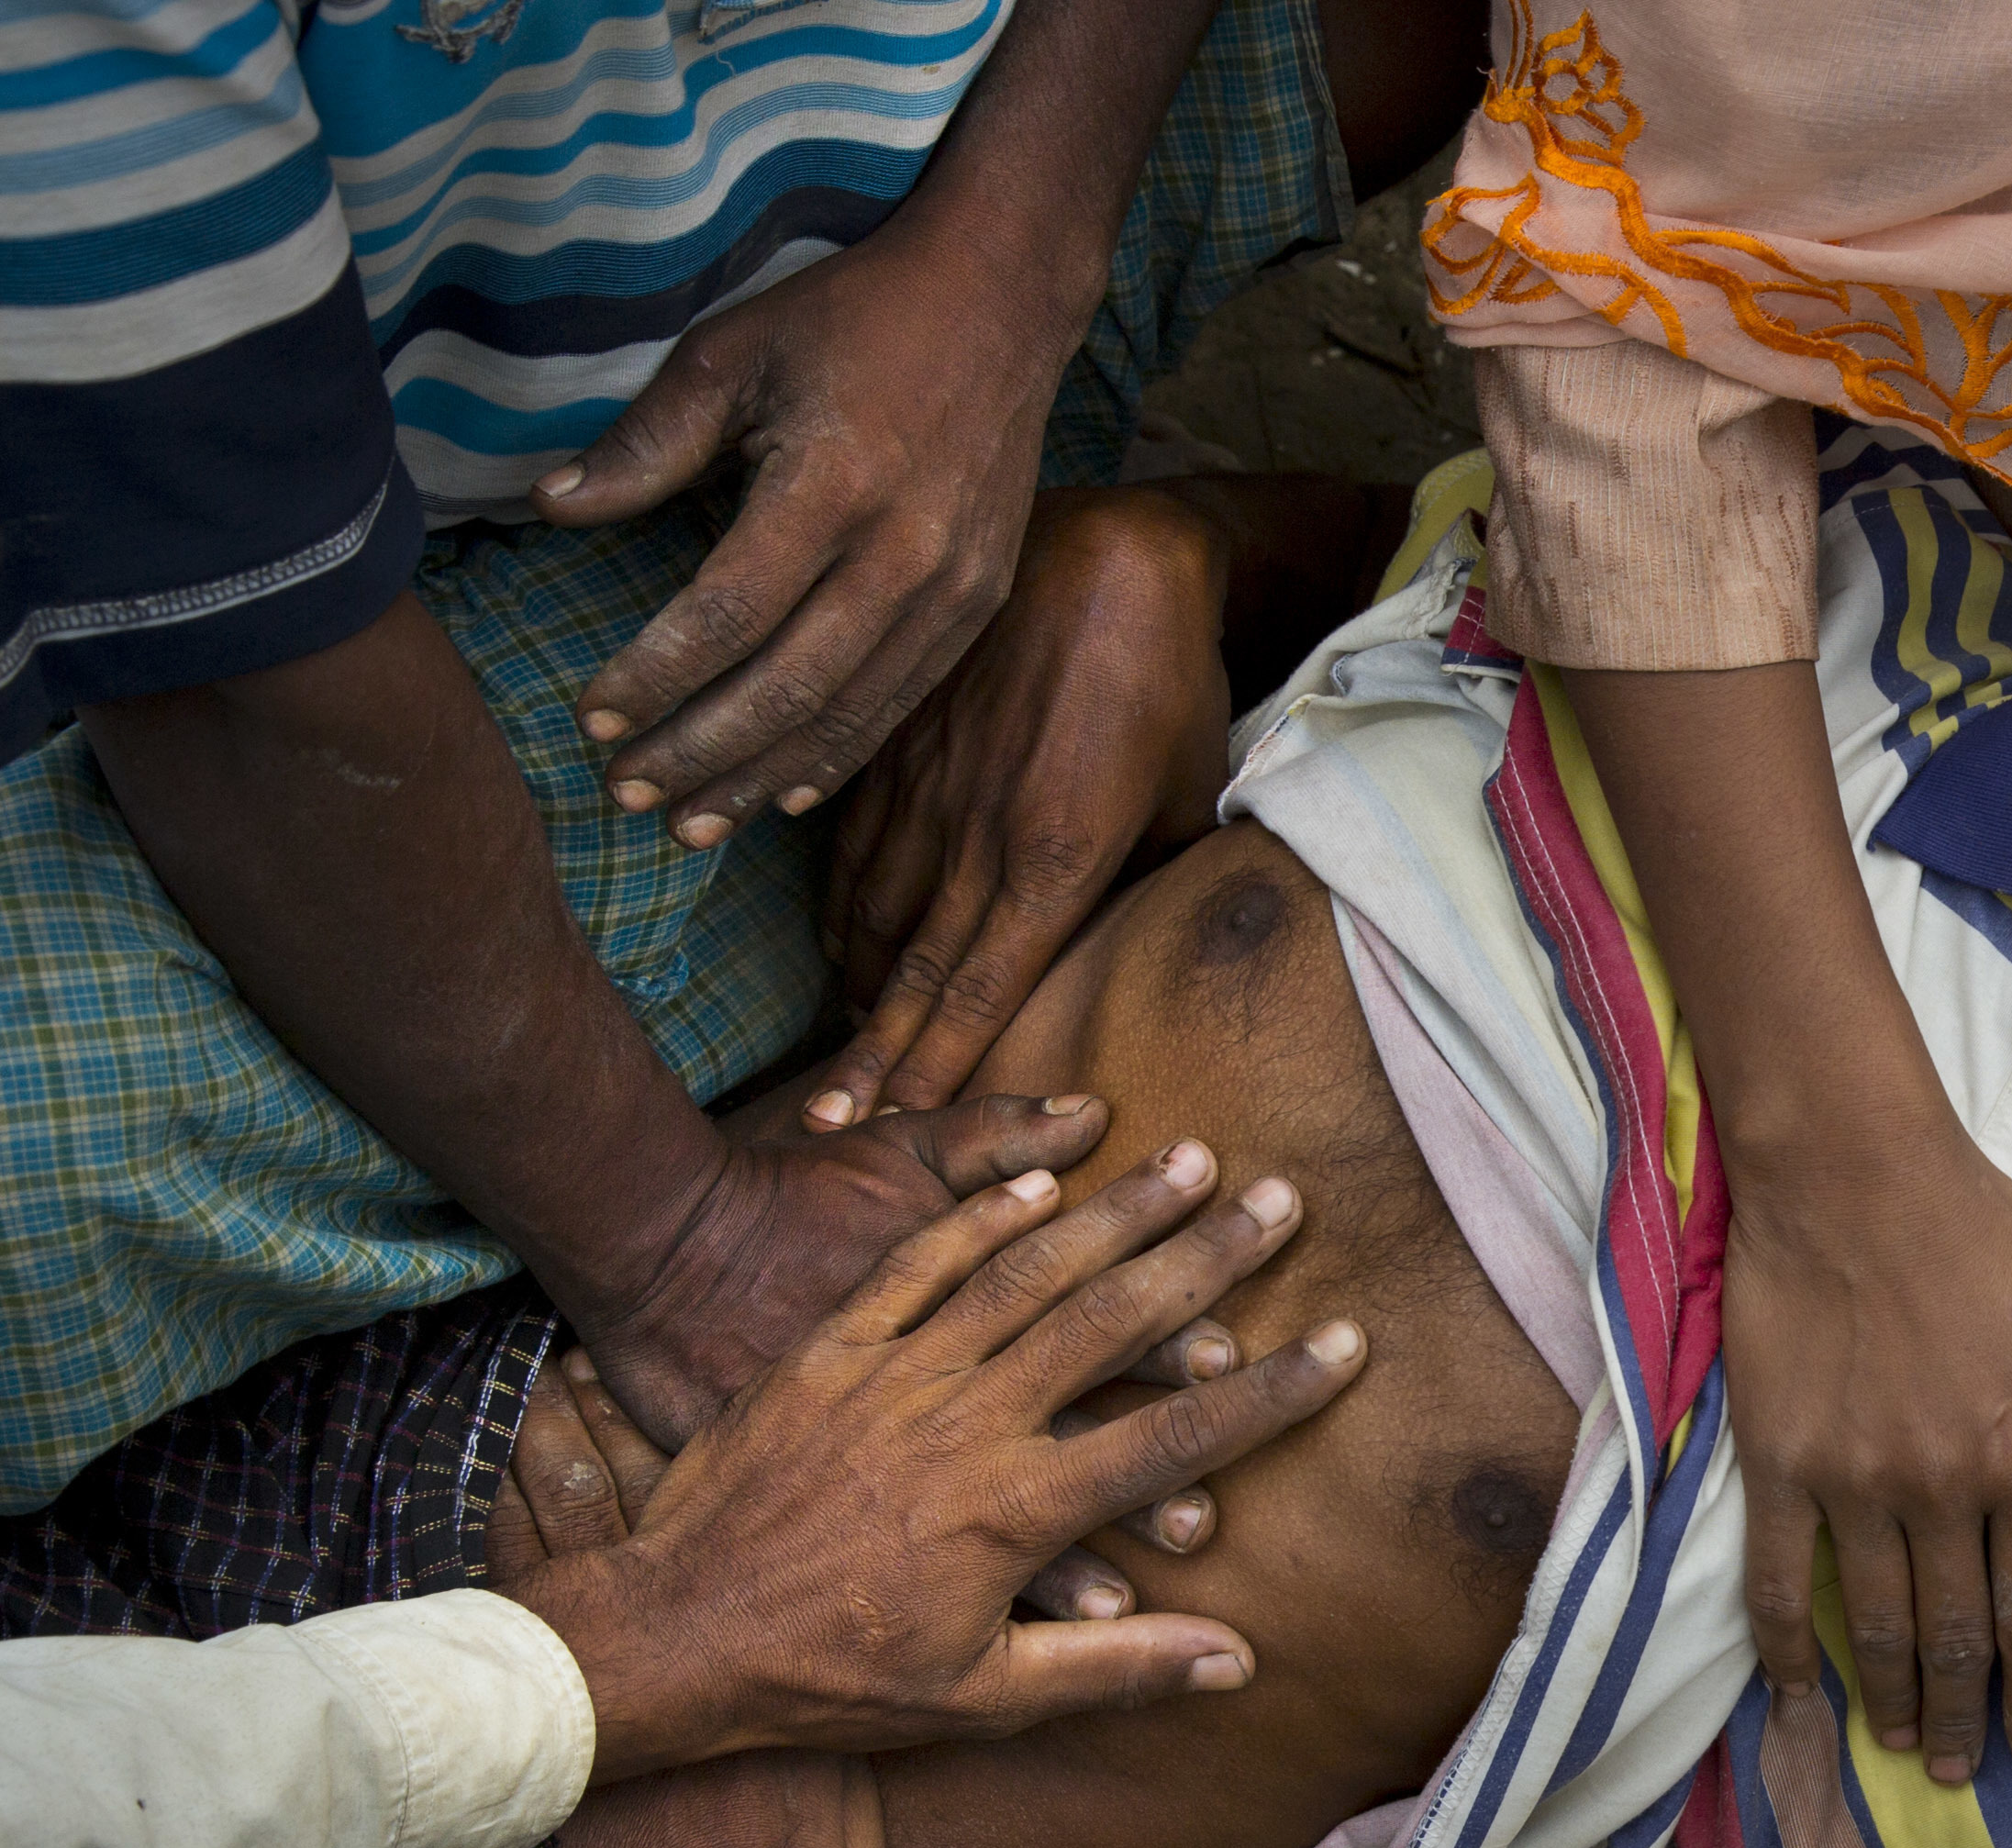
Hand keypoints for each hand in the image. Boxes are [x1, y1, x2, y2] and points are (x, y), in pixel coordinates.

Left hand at [506, 1140, 1368, 1777]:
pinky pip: (917, 1268)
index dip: (1270, 1391)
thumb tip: (1236, 1661)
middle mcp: (967, 1425)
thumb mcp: (982, 1697)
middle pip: (1114, 1320)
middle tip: (1281, 1201)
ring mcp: (895, 1376)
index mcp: (1017, 1511)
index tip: (1345, 1347)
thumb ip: (1115, 1666)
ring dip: (1115, 1212)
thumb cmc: (829, 1680)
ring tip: (1189, 1159)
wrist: (670, 1635)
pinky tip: (1043, 1180)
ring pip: (1026, 1273)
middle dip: (1209, 1256)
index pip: (1176, 1440)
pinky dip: (981, 1220)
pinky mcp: (828, 1350)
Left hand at [539, 224, 1069, 849]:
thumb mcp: (731, 354)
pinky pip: (900, 704)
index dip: (654, 677)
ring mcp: (953, 588)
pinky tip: (780, 794)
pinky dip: (836, 758)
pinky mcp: (980, 603)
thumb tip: (551, 506)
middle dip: (697, 752)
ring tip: (688, 823)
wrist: (999, 301)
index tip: (592, 719)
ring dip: (759, 777)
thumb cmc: (852, 319)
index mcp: (833, 484)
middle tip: (622, 793)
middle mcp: (903, 552)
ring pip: (847, 714)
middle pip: (786, 686)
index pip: (726, 614)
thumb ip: (646, 442)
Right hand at [807, 486, 1236, 1129]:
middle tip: (829, 1130)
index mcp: (1058, 858)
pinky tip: (835, 948)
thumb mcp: (1182, 798)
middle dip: (872, 1056)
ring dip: (853, 990)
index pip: (984, 987)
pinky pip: (852, 842)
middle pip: (913, 969)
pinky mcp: (896, 744)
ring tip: (836, 1058)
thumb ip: (1147, 882)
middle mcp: (978, 834)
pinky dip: (838, 905)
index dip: (939, 1063)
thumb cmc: (1169, 685)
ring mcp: (926, 788)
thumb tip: (1137, 950)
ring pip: (871, 911)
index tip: (901, 1124)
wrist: (1110, 554)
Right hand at [1723, 1139, 2011, 1785]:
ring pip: (1876, 1624)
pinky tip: (1800, 1699)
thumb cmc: (1979, 1238)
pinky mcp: (1777, 1463)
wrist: (1854, 1171)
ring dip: (1893, 1700)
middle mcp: (1944, 1489)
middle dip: (1970, 1718)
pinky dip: (1787, 1652)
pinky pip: (1776, 1582)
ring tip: (1903, 1746)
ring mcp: (1854, 1482)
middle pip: (1956, 1636)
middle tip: (1968, 1771)